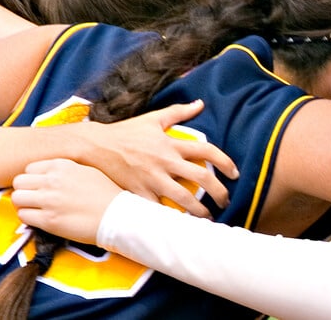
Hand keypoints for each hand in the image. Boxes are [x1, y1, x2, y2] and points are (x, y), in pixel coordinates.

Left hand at [12, 159, 119, 245]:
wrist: (118, 216)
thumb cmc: (106, 194)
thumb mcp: (86, 170)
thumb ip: (65, 169)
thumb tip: (49, 174)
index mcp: (61, 166)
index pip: (29, 168)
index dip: (33, 179)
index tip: (39, 187)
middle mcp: (52, 180)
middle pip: (19, 182)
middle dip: (24, 191)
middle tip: (33, 199)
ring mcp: (49, 200)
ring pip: (17, 198)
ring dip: (24, 204)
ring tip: (34, 210)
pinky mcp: (48, 220)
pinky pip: (23, 216)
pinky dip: (28, 218)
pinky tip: (40, 220)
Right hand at [68, 100, 236, 217]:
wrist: (96, 146)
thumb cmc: (126, 132)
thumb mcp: (153, 118)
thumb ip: (179, 112)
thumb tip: (200, 103)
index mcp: (172, 144)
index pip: (207, 151)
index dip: (225, 162)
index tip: (234, 174)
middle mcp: (166, 162)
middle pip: (202, 178)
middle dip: (218, 192)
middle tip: (225, 201)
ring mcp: (153, 179)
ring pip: (184, 198)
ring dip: (200, 211)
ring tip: (208, 219)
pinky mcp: (139, 192)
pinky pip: (158, 209)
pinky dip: (170, 219)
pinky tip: (179, 226)